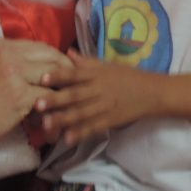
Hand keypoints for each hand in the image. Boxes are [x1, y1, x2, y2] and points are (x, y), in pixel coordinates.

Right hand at [0, 39, 72, 148]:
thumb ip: (14, 62)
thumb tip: (43, 65)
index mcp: (2, 45)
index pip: (41, 46)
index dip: (57, 58)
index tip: (66, 70)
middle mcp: (9, 54)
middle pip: (51, 56)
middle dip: (67, 71)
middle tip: (75, 84)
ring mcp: (15, 73)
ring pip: (54, 75)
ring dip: (63, 88)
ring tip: (71, 98)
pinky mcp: (20, 94)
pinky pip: (49, 96)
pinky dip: (55, 106)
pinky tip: (57, 114)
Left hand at [35, 50, 156, 144]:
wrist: (152, 92)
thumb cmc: (127, 77)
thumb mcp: (107, 65)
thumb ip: (85, 61)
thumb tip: (66, 51)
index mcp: (97, 74)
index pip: (75, 74)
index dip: (59, 75)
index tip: (43, 78)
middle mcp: (99, 89)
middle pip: (75, 95)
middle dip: (56, 100)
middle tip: (37, 105)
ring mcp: (105, 106)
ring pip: (82, 113)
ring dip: (63, 119)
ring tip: (47, 125)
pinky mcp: (110, 120)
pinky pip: (94, 127)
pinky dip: (81, 133)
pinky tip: (68, 139)